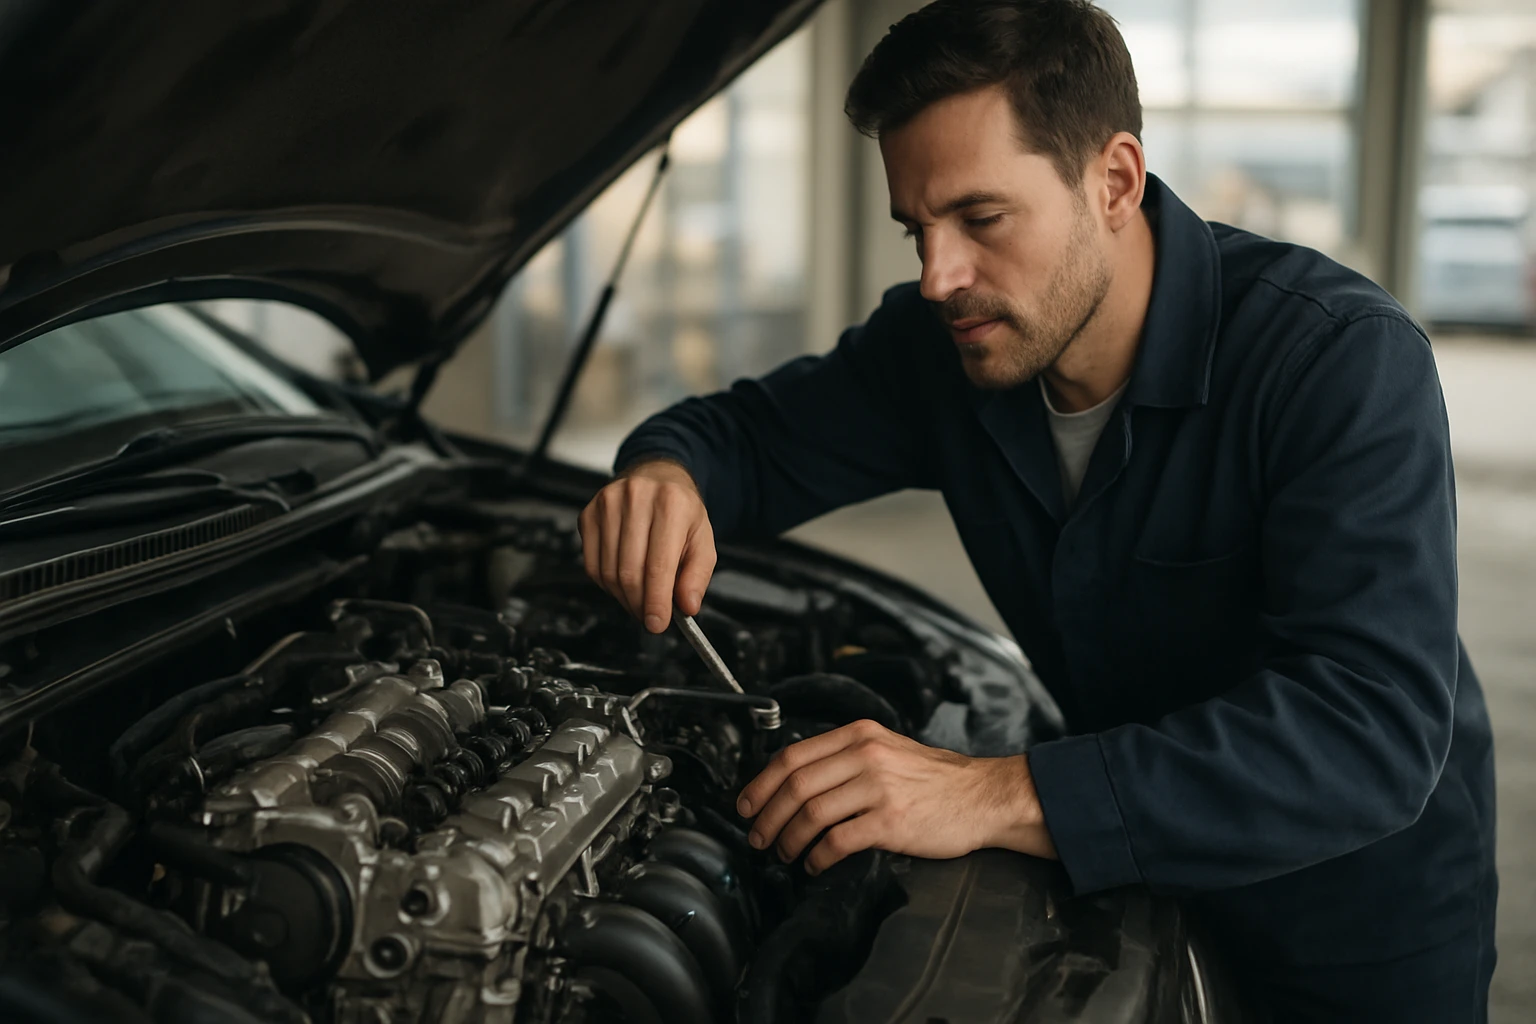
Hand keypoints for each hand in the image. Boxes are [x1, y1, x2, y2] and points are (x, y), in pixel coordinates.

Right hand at [578, 458, 715, 633]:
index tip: (657, 623)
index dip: (656, 602)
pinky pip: (592, 565)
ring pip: (608, 572)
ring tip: (639, 598)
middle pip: (629, 572)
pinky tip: (623, 582)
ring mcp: (607, 504)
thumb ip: (697, 575)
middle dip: (639, 604)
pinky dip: (607, 584)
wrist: (657, 476)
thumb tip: (686, 605)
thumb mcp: (703, 540)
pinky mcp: (588, 513)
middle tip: (649, 616)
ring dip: (624, 597)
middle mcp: (636, 498)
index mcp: (671, 504)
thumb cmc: (680, 510)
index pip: (658, 566)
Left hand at [735, 719, 1057, 873]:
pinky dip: (817, 857)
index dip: (760, 784)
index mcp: (859, 735)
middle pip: (795, 786)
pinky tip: (815, 864)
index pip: (792, 756)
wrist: (983, 796)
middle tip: (758, 837)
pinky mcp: (891, 821)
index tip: (747, 805)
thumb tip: (796, 780)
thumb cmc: (936, 780)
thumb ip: (846, 757)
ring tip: (784, 853)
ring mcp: (879, 788)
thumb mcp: (887, 749)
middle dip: (767, 816)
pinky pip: (837, 841)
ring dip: (787, 839)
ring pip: (810, 814)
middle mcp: (866, 756)